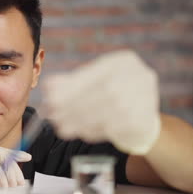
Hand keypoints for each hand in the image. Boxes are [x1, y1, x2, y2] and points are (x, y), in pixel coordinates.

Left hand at [43, 50, 160, 154]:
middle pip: (102, 91)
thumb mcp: (94, 84)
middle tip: (52, 117)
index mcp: (123, 61)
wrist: (142, 121)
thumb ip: (72, 83)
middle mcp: (139, 76)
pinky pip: (113, 127)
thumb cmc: (111, 98)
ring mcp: (144, 99)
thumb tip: (48, 86)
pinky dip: (93, 131)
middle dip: (73, 106)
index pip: (94, 72)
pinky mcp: (143, 121)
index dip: (70, 86)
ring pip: (107, 111)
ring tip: (62, 127)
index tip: (50, 98)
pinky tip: (82, 132)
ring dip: (80, 121)